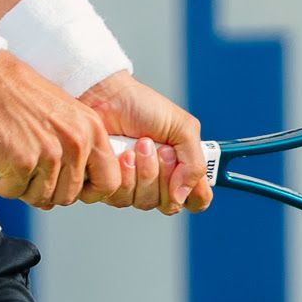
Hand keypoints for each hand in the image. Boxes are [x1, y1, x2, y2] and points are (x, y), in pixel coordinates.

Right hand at [0, 52, 124, 209]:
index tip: (68, 186)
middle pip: (68, 196)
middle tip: (28, 177)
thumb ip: (76, 149)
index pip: (108, 183)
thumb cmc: (22, 96)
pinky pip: (14, 191)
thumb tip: (68, 193)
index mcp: (92, 131)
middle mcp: (76, 143)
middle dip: (46, 192)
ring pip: (40, 198)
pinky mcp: (22, 161)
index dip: (88, 192)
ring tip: (10, 171)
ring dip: (22, 190)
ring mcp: (50, 154)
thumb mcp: (66, 115)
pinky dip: (1, 186)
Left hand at [81, 72, 212, 214]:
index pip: (196, 200)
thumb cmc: (143, 106)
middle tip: (158, 147)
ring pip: (144, 202)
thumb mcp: (182, 128)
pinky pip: (120, 198)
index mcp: (181, 168)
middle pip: (169, 205)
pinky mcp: (109, 186)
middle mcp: (158, 182)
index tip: (185, 172)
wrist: (105, 96)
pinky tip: (121, 154)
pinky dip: (124, 174)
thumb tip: (181, 197)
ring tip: (138, 144)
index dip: (194, 194)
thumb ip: (194, 164)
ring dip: (144, 171)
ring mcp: (133, 186)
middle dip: (164, 173)